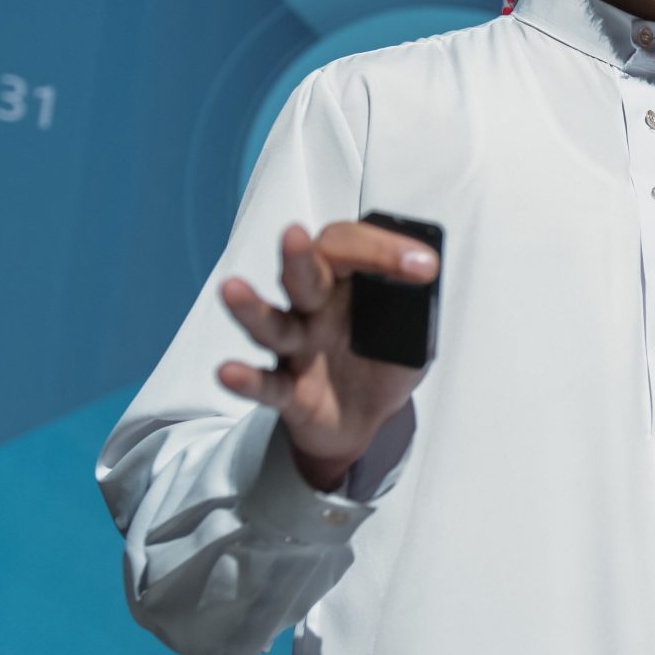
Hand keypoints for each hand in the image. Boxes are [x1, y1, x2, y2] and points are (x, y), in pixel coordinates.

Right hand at [217, 221, 439, 491]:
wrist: (368, 419)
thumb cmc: (382, 361)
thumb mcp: (415, 335)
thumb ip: (417, 310)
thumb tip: (422, 284)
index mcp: (346, 286)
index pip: (349, 249)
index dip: (381, 249)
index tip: (425, 266)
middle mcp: (314, 310)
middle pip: (302, 276)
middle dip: (298, 257)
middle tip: (294, 236)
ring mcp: (297, 350)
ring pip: (272, 324)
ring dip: (253, 308)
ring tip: (232, 288)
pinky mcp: (288, 392)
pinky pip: (266, 385)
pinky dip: (247, 380)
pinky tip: (230, 372)